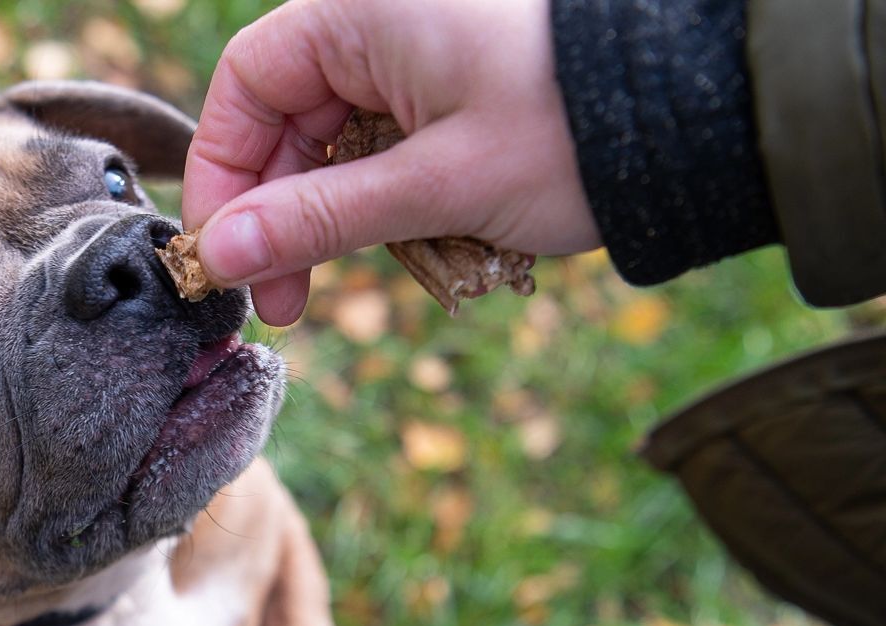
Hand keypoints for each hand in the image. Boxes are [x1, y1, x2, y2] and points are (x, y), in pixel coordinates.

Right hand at [184, 0, 600, 325]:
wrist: (702, 111)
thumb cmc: (573, 130)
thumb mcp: (433, 186)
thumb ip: (316, 219)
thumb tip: (218, 255)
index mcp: (364, 8)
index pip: (247, 85)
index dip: (223, 174)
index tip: (224, 257)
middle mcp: (382, 17)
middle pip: (283, 117)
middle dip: (274, 213)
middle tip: (283, 301)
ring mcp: (418, 50)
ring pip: (329, 139)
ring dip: (322, 217)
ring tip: (327, 288)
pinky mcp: (449, 85)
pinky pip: (379, 144)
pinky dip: (370, 200)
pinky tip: (380, 247)